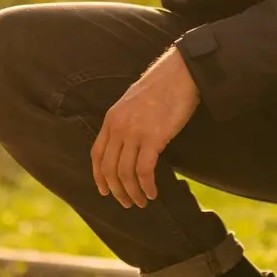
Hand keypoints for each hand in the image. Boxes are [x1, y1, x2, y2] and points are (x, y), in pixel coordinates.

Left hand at [91, 47, 199, 208]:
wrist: (180, 73)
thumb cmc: (162, 87)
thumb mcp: (132, 103)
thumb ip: (124, 122)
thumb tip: (127, 145)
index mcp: (111, 119)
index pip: (97, 155)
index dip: (99, 177)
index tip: (105, 191)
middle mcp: (118, 127)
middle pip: (109, 169)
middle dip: (117, 190)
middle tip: (127, 203)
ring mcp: (134, 132)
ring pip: (125, 173)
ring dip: (133, 192)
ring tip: (142, 202)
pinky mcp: (153, 137)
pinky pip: (144, 170)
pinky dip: (147, 186)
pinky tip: (153, 192)